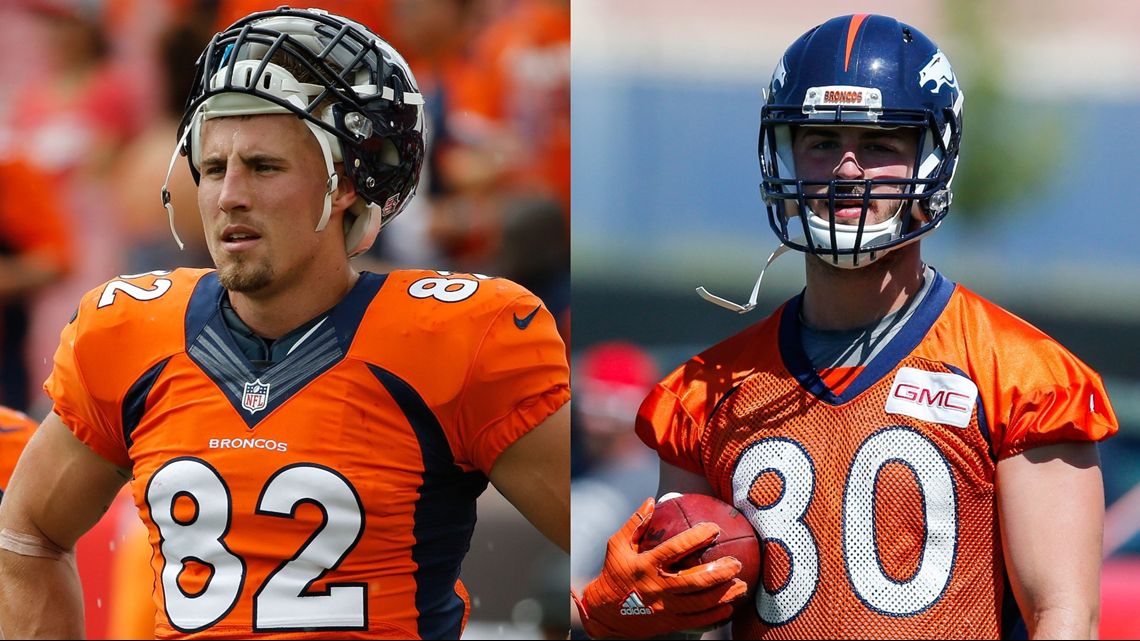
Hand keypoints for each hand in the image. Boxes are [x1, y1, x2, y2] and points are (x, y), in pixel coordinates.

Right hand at [572, 498, 747, 638]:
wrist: (603, 613)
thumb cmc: (612, 573)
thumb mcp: (617, 546)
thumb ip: (636, 524)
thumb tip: (652, 501)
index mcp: (646, 565)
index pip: (675, 549)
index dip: (696, 538)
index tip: (713, 528)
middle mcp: (657, 587)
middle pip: (694, 579)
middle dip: (719, 572)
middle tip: (736, 563)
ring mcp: (664, 608)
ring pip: (700, 602)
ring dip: (723, 594)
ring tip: (741, 585)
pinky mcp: (668, 623)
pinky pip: (696, 621)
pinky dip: (714, 615)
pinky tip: (729, 608)